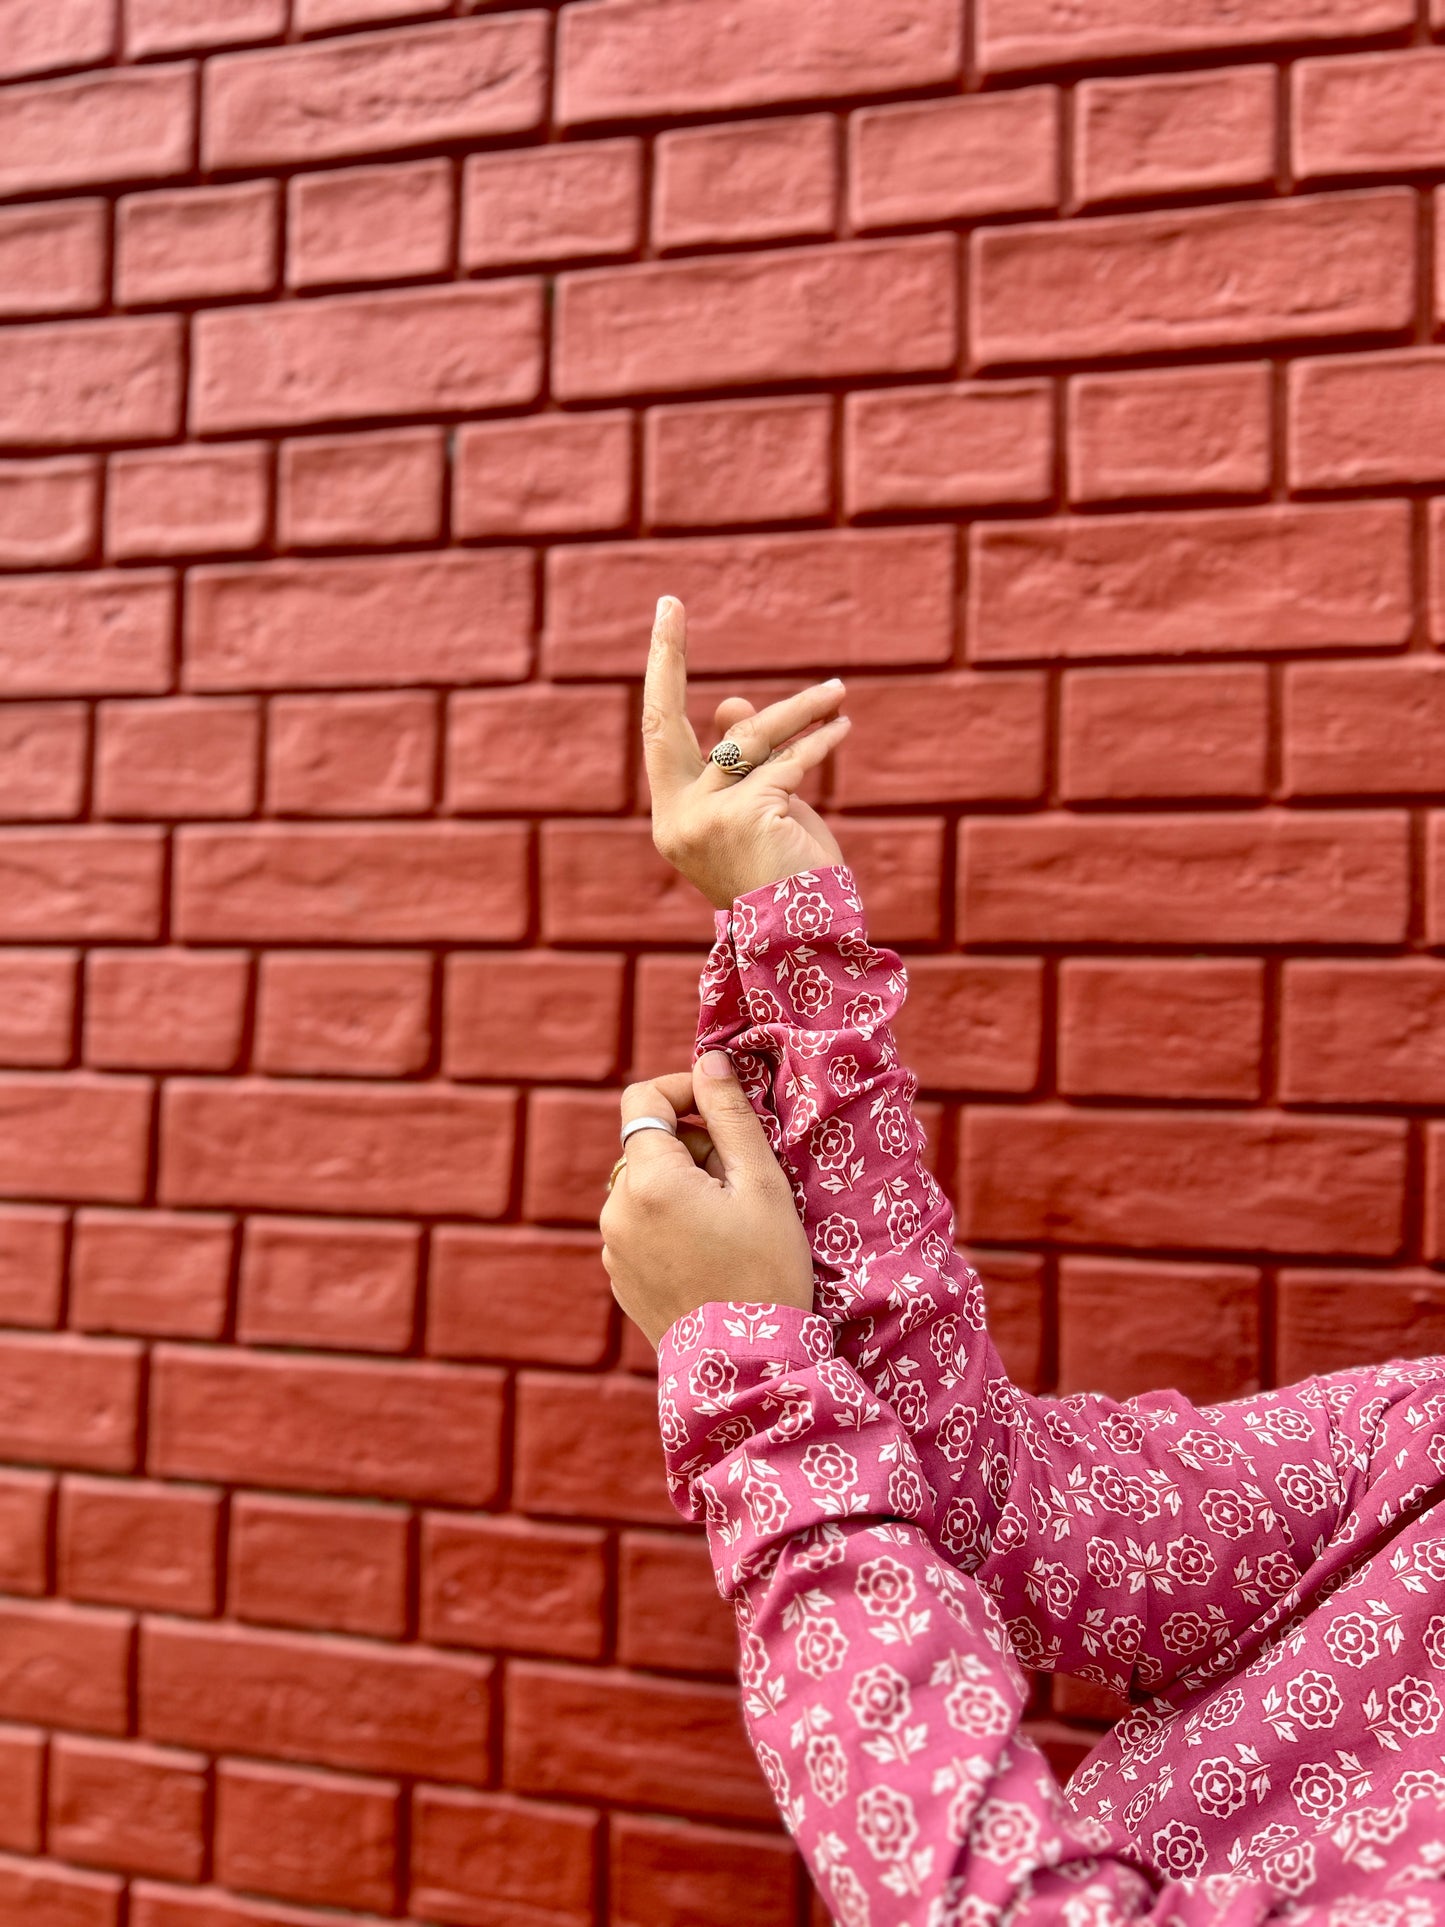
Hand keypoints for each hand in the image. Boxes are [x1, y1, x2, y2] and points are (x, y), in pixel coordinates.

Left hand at [600, 1051, 814, 1347]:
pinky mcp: (618, 1278)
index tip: (722, 1108)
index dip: (682, 1090)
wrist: (747, 1368)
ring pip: (643, 1187)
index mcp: (648, 1180)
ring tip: (729, 1224)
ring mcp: (611, 1249)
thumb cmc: (765, 1270)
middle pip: (646, 1146)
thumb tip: (709, 1058)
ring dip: (681, 1186)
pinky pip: (639, 1227)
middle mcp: (615, 1210)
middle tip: (741, 1182)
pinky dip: (669, 1222)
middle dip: (692, 1146)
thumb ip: (730, 1114)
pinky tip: (710, 1254)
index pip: (642, 1099)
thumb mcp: (761, 1184)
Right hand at [644, 595, 851, 910]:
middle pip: (662, 720)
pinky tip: (841, 728)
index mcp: (671, 816)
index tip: (665, 617)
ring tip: (837, 694)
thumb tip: (731, 700)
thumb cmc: (781, 876)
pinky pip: (787, 765)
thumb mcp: (758, 809)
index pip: (658, 734)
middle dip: (663, 657)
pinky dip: (817, 743)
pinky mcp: (746, 816)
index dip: (660, 673)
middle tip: (668, 603)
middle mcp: (675, 817)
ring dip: (798, 712)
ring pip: (748, 740)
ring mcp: (705, 818)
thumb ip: (741, 761)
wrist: (803, 940)